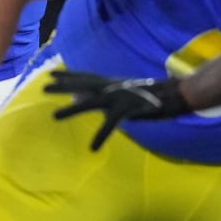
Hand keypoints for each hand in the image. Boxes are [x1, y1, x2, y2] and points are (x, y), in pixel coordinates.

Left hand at [44, 69, 191, 150]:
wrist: (177, 93)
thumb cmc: (152, 95)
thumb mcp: (126, 93)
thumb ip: (108, 96)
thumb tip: (88, 98)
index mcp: (112, 83)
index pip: (86, 76)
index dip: (69, 75)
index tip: (52, 73)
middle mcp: (113, 87)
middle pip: (83, 84)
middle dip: (63, 85)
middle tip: (43, 87)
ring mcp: (119, 97)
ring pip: (91, 102)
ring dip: (72, 110)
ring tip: (54, 116)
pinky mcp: (128, 109)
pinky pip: (111, 124)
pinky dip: (101, 135)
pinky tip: (92, 147)